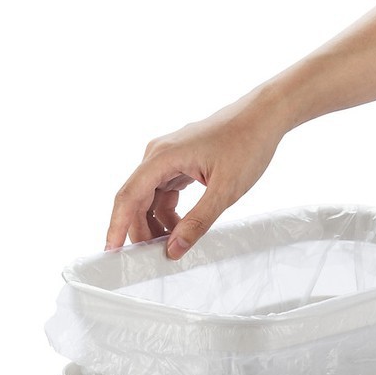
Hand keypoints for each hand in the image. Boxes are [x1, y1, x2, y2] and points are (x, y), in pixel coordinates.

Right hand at [105, 91, 288, 258]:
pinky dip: (168, 214)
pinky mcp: (179, 163)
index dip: (117, 226)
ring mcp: (168, 158)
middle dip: (140, 230)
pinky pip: (164, 194)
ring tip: (172, 245)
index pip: (128, 196)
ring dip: (156, 224)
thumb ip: (197, 223)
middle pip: (136, 200)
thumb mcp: (224, 191)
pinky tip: (182, 228)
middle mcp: (158, 155)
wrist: (265, 116)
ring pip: (150, 199)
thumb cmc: (247, 143)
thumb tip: (174, 249)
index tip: (111, 251)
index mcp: (162, 157)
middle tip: (150, 258)